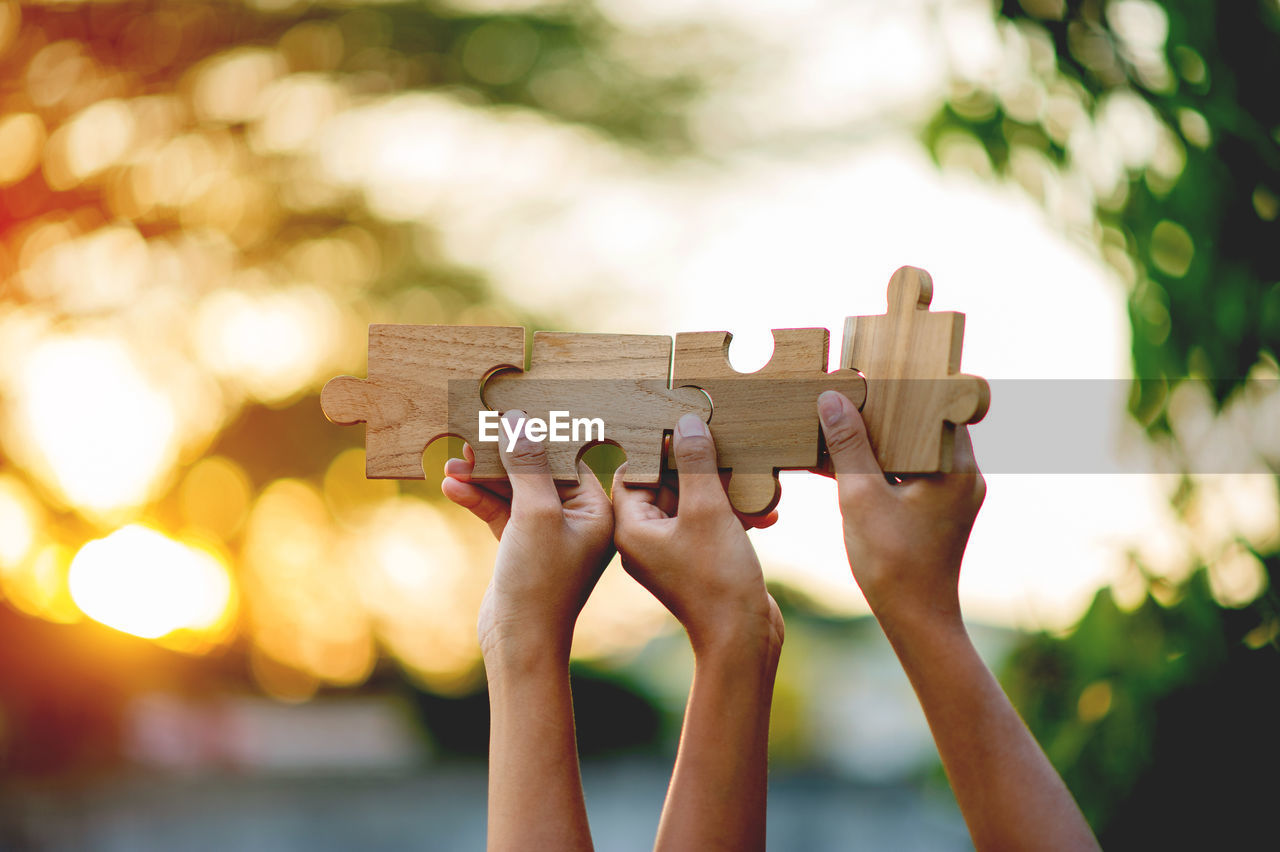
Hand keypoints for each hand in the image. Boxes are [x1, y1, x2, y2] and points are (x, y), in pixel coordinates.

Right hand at [442, 410, 613, 662]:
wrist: (518, 643)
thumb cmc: (539, 582)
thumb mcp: (534, 514)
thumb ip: (527, 465)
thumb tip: (519, 421)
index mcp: (597, 511)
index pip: (565, 459)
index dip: (533, 438)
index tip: (503, 418)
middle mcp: (578, 521)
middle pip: (537, 472)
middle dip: (503, 457)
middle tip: (471, 438)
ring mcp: (549, 535)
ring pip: (515, 491)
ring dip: (484, 477)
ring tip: (453, 465)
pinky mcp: (522, 548)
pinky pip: (502, 512)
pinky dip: (479, 499)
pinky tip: (452, 488)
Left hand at [611, 413, 783, 656]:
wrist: (743, 639)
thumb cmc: (718, 579)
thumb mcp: (708, 509)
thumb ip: (696, 462)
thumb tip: (687, 424)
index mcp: (631, 528)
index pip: (633, 471)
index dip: (660, 448)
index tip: (689, 430)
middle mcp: (643, 540)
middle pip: (666, 484)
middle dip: (703, 468)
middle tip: (731, 452)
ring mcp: (670, 552)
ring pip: (693, 502)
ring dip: (726, 490)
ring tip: (757, 483)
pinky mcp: (696, 562)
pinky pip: (708, 524)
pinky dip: (733, 514)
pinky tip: (766, 511)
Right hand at [816, 390, 984, 630]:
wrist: (916, 621)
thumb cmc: (893, 565)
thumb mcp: (860, 498)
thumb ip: (848, 446)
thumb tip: (833, 399)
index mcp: (955, 466)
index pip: (936, 403)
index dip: (903, 385)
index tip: (871, 371)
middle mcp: (962, 475)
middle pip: (921, 424)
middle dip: (881, 411)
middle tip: (844, 393)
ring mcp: (951, 493)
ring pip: (911, 449)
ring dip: (875, 439)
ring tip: (835, 425)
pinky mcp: (937, 509)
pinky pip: (907, 473)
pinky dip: (879, 466)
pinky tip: (839, 462)